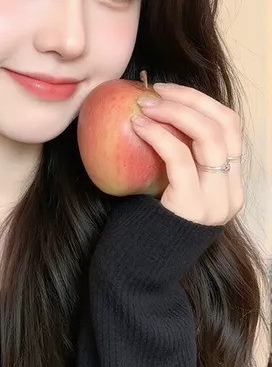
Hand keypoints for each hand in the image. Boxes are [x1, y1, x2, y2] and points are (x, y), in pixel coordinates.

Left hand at [130, 82, 244, 225]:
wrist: (136, 276)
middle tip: (153, 91)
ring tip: (143, 105)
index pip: (230, 127)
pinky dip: (158, 134)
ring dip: (174, 111)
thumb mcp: (165, 188)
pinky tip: (137, 125)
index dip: (200, 101)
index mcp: (229, 185)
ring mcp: (216, 202)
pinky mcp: (192, 208)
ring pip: (209, 135)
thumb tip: (150, 109)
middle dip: (189, 98)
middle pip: (225, 125)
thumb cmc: (141, 228)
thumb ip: (173, 159)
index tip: (165, 89)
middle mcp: (231, 193)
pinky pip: (180, 157)